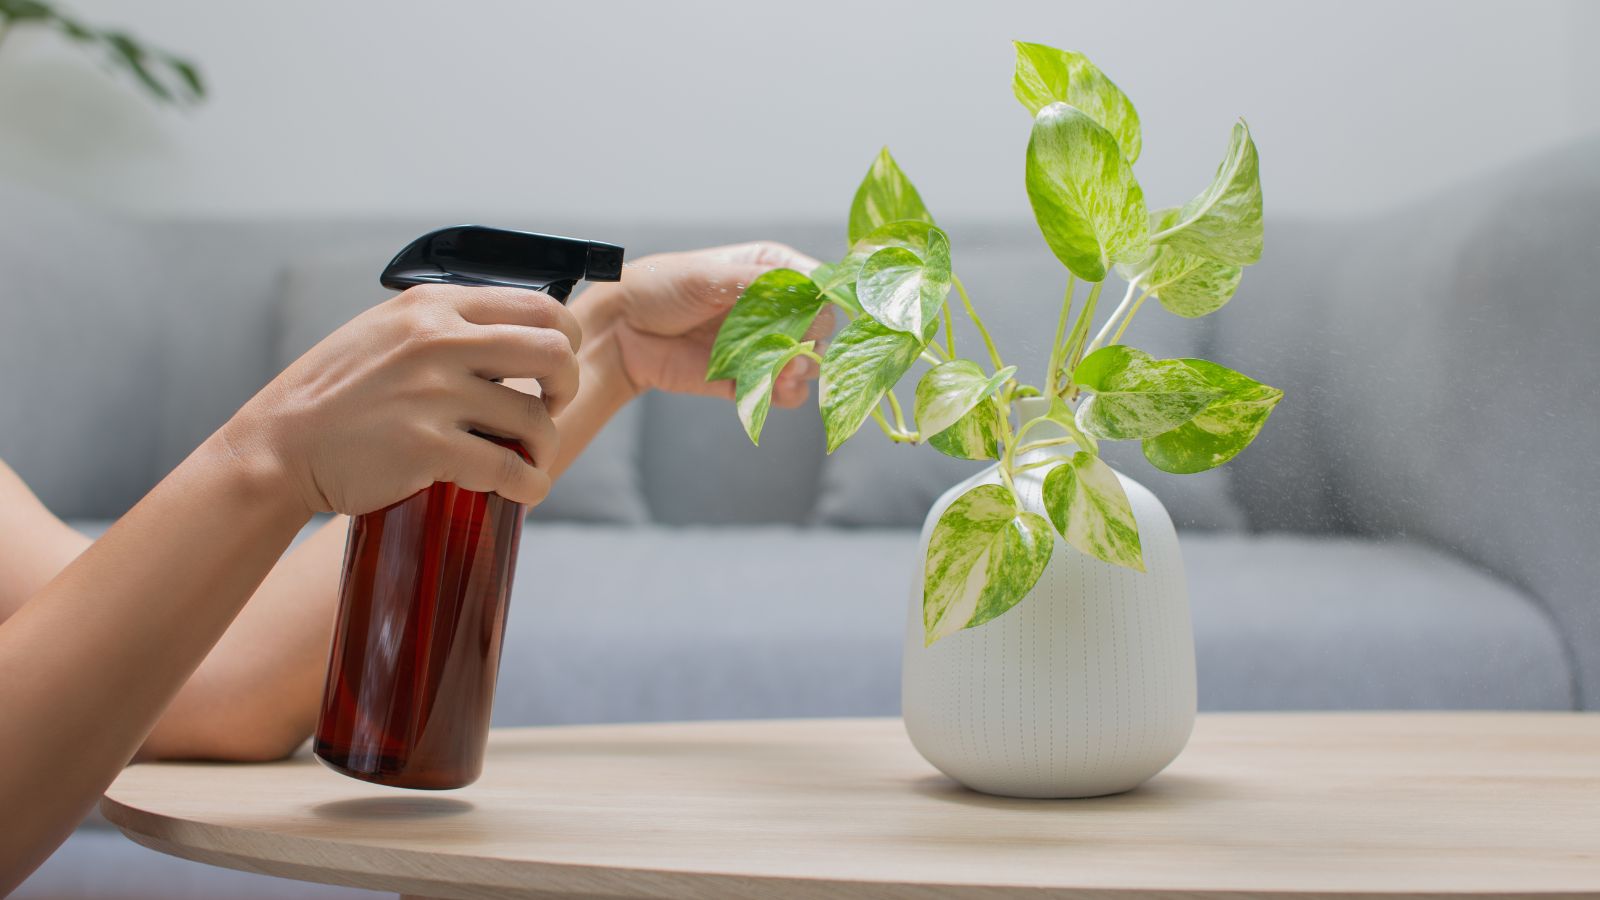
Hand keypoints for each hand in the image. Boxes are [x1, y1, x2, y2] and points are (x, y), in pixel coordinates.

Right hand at [223, 285, 580, 514]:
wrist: (279, 446)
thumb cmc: (336, 393)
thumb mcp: (386, 331)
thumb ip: (445, 324)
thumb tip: (513, 333)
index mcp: (433, 307)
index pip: (539, 305)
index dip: (565, 338)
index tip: (554, 366)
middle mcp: (437, 342)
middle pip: (553, 353)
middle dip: (567, 385)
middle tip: (553, 406)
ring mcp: (433, 395)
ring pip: (535, 419)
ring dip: (544, 446)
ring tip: (529, 459)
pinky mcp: (427, 448)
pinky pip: (508, 468)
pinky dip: (529, 484)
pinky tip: (524, 489)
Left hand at [575, 241, 833, 407]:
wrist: (620, 331)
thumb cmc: (659, 287)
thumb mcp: (707, 275)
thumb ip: (759, 285)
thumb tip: (809, 293)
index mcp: (769, 270)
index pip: (817, 284)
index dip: (822, 299)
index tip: (813, 314)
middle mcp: (773, 308)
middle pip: (820, 328)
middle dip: (811, 341)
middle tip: (793, 349)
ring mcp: (762, 345)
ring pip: (808, 363)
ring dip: (801, 370)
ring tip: (783, 373)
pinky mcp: (748, 379)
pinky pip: (783, 393)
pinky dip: (784, 394)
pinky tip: (774, 390)